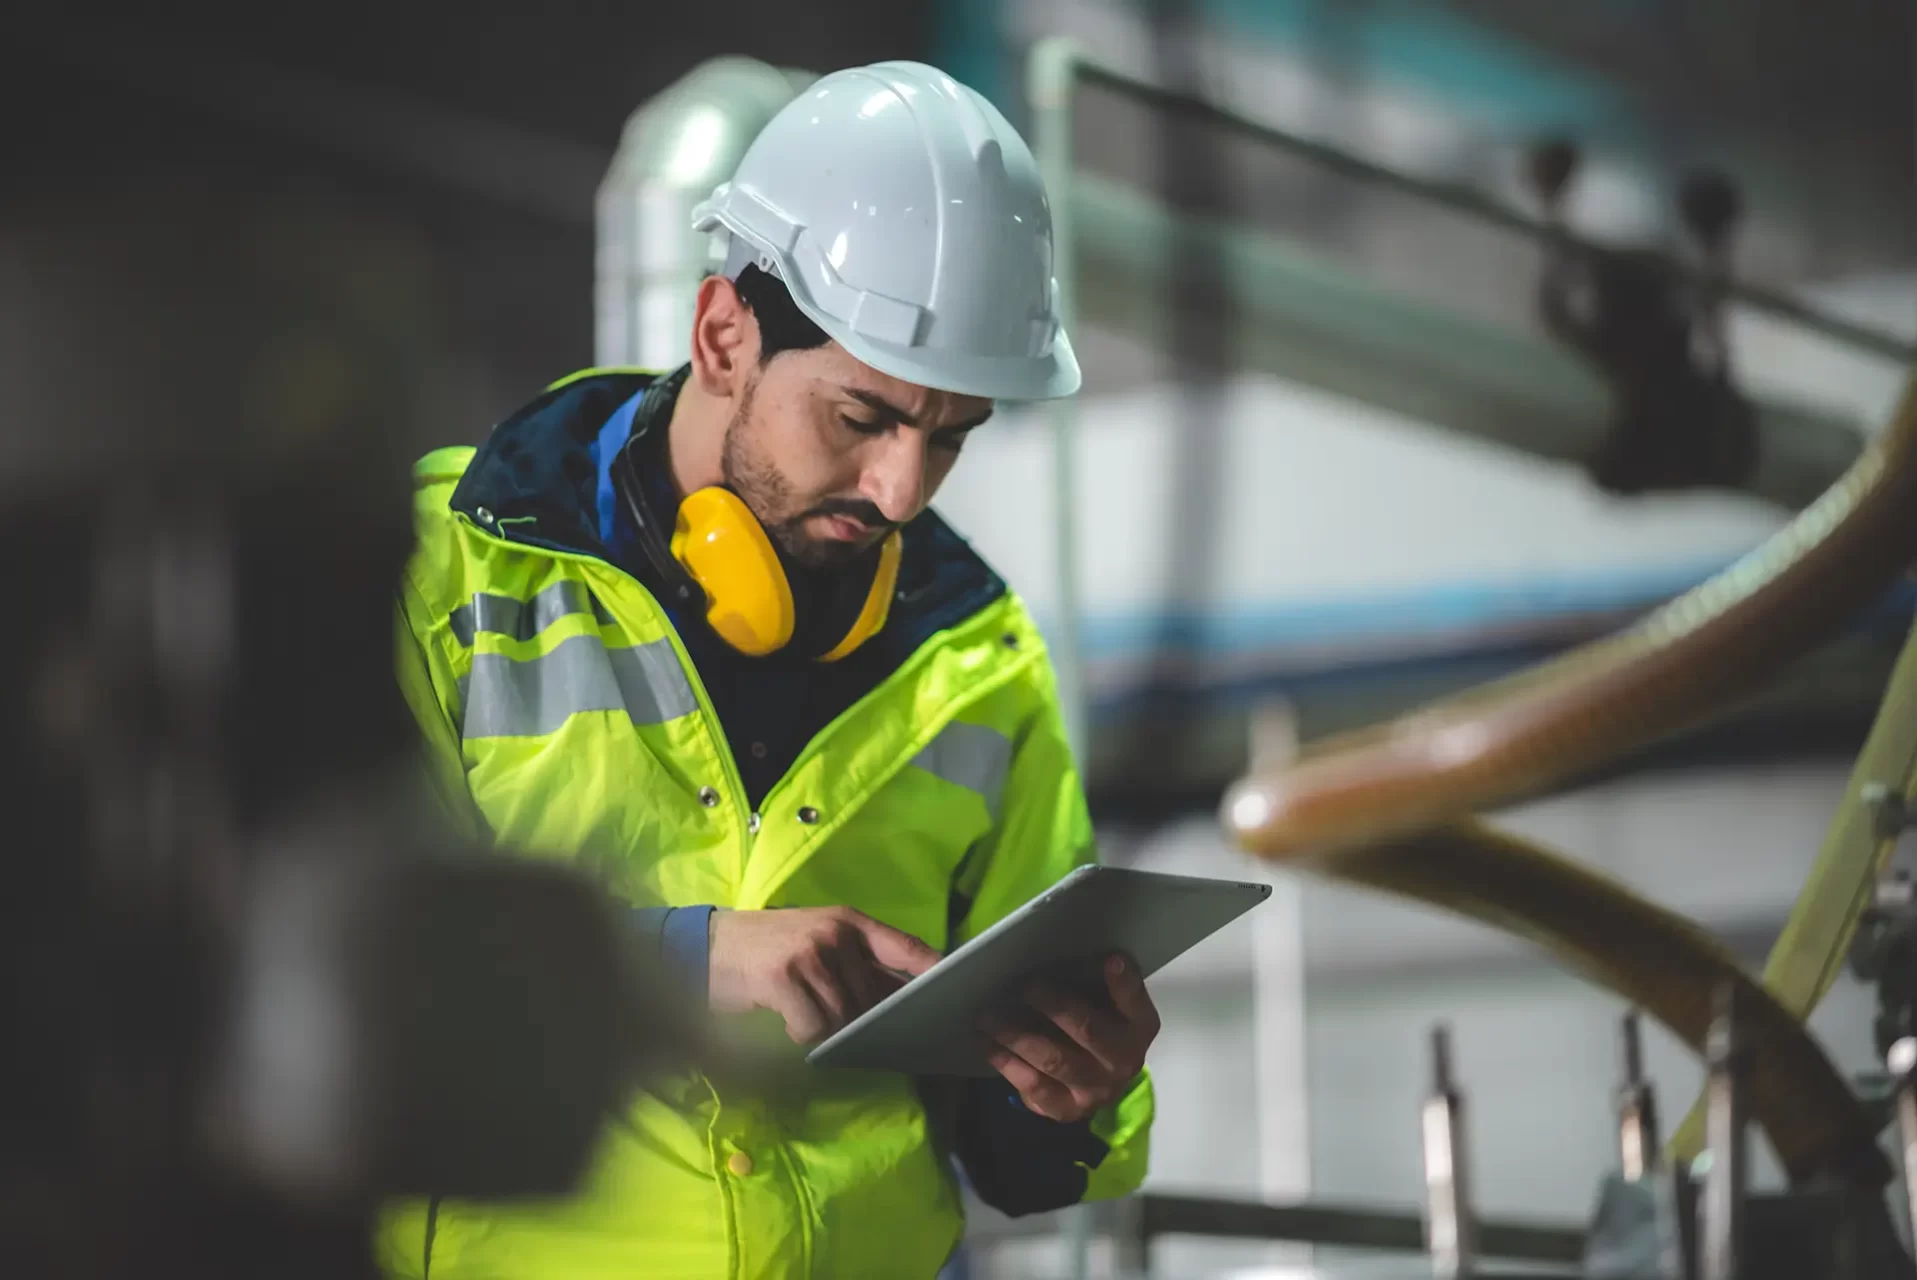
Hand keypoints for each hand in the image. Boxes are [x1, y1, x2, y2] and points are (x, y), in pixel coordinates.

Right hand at [707, 907, 941, 1043]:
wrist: (707, 945)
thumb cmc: (768, 948)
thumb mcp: (818, 942)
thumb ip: (857, 964)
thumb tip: (902, 998)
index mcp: (850, 921)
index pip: (905, 946)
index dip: (932, 970)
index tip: (956, 990)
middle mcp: (836, 933)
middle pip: (871, 997)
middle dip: (858, 1019)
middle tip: (829, 1019)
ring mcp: (810, 954)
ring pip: (842, 1017)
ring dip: (823, 1028)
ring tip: (800, 1013)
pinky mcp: (783, 977)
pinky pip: (812, 1027)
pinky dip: (800, 1034)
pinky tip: (784, 1018)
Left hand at [982, 954, 1159, 1122]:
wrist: (1101, 1080)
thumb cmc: (1099, 1024)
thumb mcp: (1107, 1001)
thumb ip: (1096, 982)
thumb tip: (1057, 954)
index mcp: (1139, 1026)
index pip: (1134, 1002)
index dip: (1123, 982)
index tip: (1111, 959)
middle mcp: (1123, 1062)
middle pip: (1087, 1030)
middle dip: (1053, 1005)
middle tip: (1023, 986)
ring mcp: (1095, 1091)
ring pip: (1054, 1060)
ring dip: (1017, 1035)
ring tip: (988, 1015)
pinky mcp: (1067, 1110)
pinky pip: (1034, 1088)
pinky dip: (1008, 1064)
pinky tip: (988, 1044)